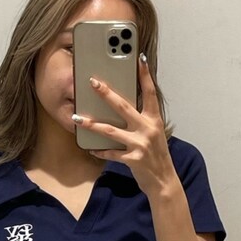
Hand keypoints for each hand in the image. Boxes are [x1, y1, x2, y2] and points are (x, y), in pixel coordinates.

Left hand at [73, 53, 176, 197]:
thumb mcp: (154, 134)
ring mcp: (140, 144)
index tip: (140, 59)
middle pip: (123, 106)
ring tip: (76, 118)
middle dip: (106, 93)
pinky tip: (89, 147)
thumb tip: (121, 107)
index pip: (150, 93)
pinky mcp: (132, 159)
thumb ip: (142, 120)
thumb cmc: (156, 156)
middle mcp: (147, 129)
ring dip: (91, 124)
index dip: (146, 75)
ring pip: (110, 131)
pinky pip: (111, 153)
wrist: (164, 181)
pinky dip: (99, 151)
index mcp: (154, 120)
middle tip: (93, 82)